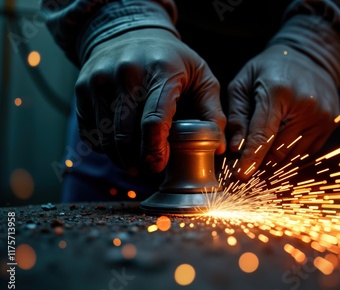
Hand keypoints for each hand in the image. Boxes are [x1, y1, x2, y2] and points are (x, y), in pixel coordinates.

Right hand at [75, 28, 225, 172]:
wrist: (129, 32)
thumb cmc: (172, 61)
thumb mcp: (201, 77)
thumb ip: (212, 111)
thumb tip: (219, 147)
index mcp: (161, 71)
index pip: (154, 120)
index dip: (155, 150)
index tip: (158, 167)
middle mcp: (126, 73)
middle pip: (126, 134)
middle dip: (138, 160)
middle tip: (149, 170)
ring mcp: (100, 80)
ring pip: (106, 137)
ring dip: (121, 158)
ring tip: (136, 163)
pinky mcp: (82, 89)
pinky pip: (90, 131)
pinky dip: (105, 147)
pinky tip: (120, 146)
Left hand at [227, 44, 339, 178]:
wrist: (310, 56)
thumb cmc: (270, 68)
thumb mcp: (244, 82)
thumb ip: (237, 116)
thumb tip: (235, 149)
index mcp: (279, 92)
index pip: (263, 135)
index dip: (250, 158)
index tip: (240, 175)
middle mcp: (306, 106)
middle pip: (277, 151)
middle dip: (260, 157)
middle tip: (247, 153)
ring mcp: (322, 117)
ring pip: (291, 156)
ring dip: (276, 154)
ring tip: (270, 133)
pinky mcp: (330, 124)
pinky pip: (305, 152)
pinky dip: (291, 149)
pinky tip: (286, 130)